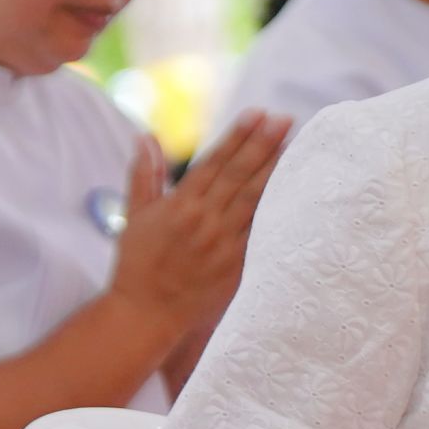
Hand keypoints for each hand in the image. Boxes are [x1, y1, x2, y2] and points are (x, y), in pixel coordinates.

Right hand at [108, 115, 286, 332]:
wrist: (146, 314)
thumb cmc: (137, 265)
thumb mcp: (135, 216)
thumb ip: (145, 174)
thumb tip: (145, 136)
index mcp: (180, 205)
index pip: (215, 162)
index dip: (238, 137)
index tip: (257, 114)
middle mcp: (204, 221)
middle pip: (240, 175)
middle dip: (263, 144)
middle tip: (284, 119)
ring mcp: (223, 244)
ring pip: (254, 200)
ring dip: (275, 171)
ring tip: (293, 145)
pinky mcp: (237, 266)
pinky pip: (261, 233)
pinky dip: (277, 210)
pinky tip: (292, 192)